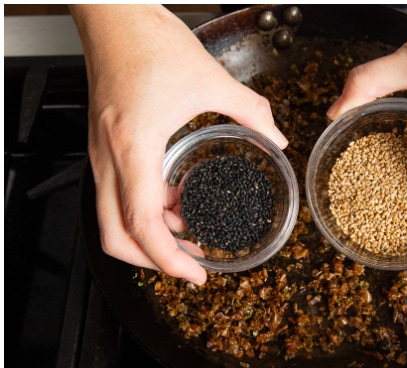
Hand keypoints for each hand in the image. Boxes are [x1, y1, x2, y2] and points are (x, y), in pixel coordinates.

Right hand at [72, 5, 287, 284]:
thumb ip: (251, 112)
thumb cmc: (149, 41)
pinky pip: (117, 192)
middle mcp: (109, 156)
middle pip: (116, 235)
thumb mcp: (211, 80)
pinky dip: (144, 206)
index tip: (198, 274)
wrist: (112, 16)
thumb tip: (278, 138)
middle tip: (194, 264)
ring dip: (150, 232)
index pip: (142, 226)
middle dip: (154, 259)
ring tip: (194, 228)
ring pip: (113, 216)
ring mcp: (101, 151)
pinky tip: (178, 197)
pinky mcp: (104, 142)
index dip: (170, 260)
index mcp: (133, 147)